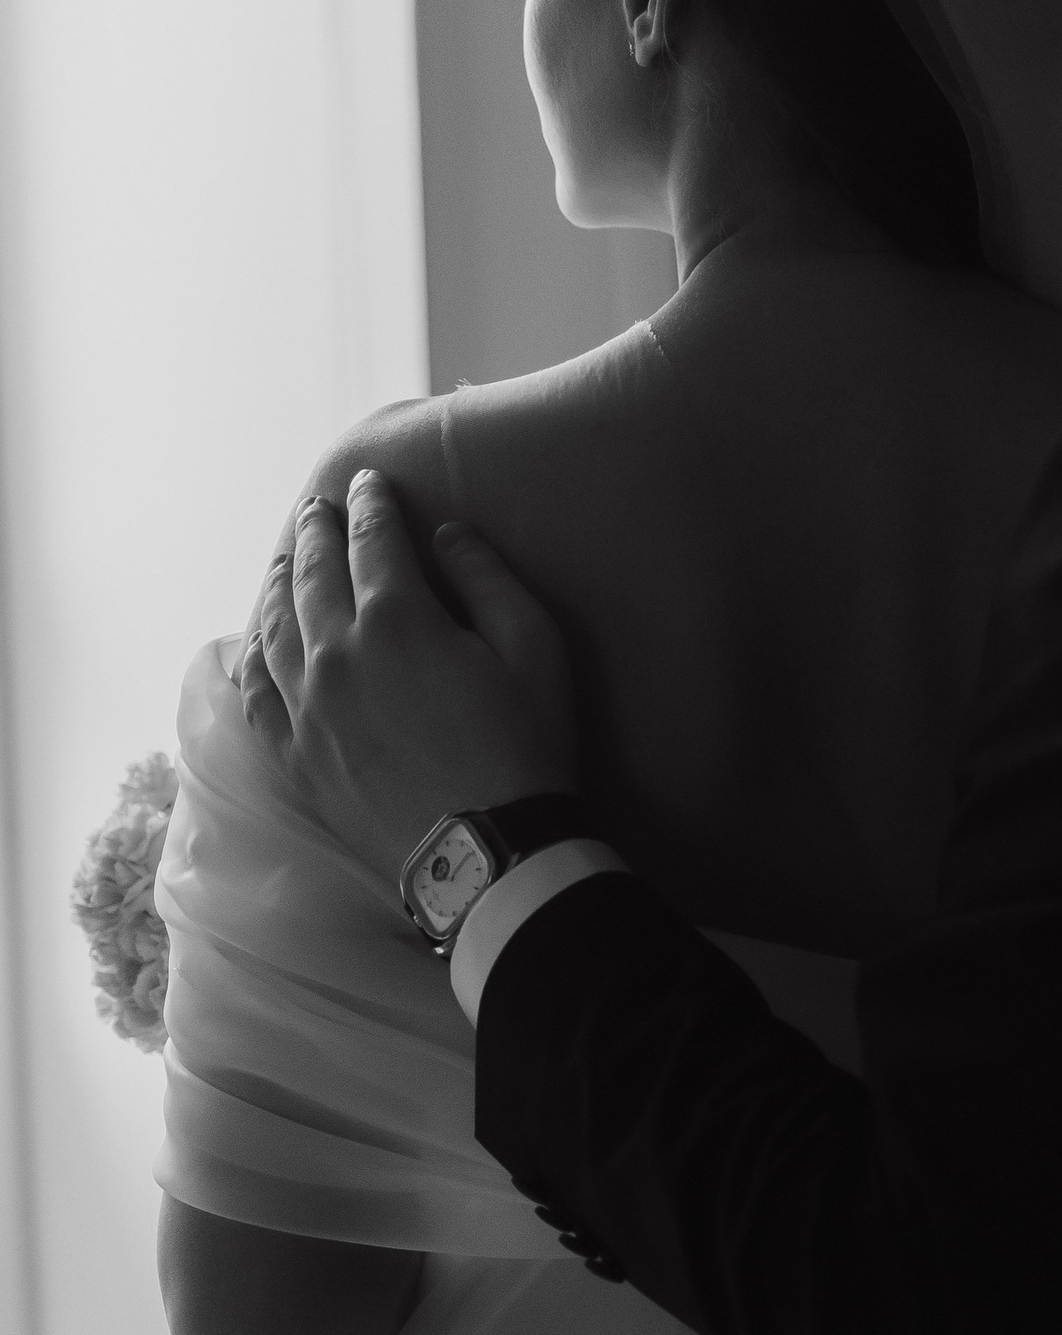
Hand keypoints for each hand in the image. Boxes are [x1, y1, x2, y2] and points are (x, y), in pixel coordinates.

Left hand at [240, 470, 577, 884]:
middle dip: (316, 532)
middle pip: (312, 574)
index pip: (371, 540)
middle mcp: (335, 653)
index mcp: (397, 619)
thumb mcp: (534, 650)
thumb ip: (487, 580)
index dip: (370, 505)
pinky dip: (254, 654)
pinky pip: (257, 690)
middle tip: (318, 509)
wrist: (484, 852)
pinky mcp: (293, 754)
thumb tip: (445, 535)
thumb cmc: (524, 746)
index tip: (366, 481)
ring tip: (284, 560)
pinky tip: (259, 641)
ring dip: (279, 582)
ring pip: (275, 625)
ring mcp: (305, 706)